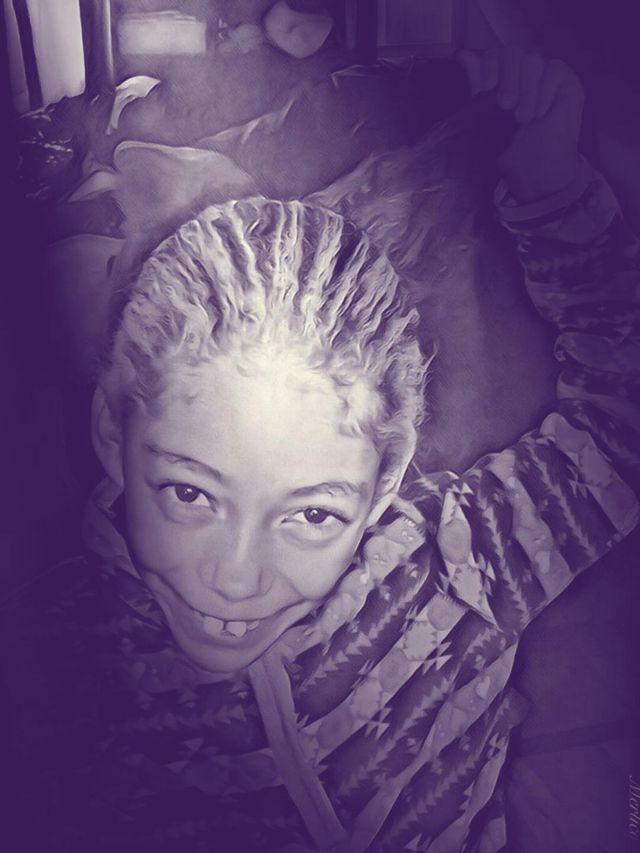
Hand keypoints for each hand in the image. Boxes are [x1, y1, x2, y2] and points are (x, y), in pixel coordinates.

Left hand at [457, 47, 584, 202]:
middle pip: (511, 52)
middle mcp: (520, 74)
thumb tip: (462, 57)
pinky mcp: (564, 79)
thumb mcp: (486, 124)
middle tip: (505, 105)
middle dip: (507, 78)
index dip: (488, 66)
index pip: (492, 56)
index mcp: (499, 81)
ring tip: (524, 118)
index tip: (485, 88)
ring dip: (526, 89)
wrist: (540, 171)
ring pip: (532, 60)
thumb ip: (477, 91)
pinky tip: (540, 112)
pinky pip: (554, 68)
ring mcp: (542, 75)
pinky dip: (544, 90)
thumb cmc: (512, 151)